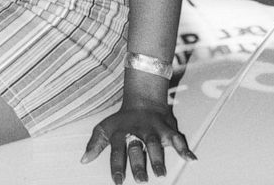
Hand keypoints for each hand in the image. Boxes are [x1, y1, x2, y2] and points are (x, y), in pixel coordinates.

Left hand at [81, 104, 196, 182]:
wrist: (143, 98)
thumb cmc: (123, 119)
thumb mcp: (106, 127)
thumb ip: (96, 143)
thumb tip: (83, 160)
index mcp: (121, 132)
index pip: (117, 150)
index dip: (117, 166)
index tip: (119, 182)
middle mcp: (137, 131)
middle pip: (138, 148)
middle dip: (139, 163)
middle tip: (141, 180)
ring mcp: (153, 129)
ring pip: (155, 142)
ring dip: (158, 157)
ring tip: (160, 173)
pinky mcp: (167, 128)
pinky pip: (176, 137)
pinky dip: (184, 148)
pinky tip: (190, 158)